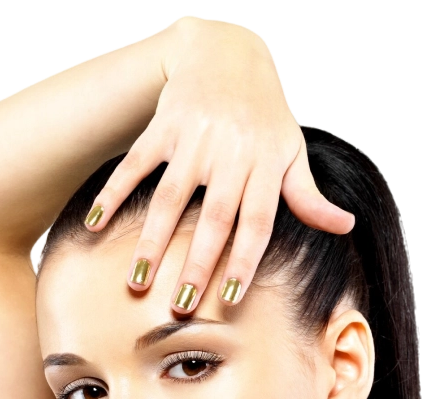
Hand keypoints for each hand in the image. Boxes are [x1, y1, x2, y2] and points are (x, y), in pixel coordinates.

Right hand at [83, 15, 354, 312]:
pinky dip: (113, 193)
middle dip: (196, 265)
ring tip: (137, 282)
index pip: (256, 224)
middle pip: (213, 218)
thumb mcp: (291, 151)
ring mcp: (194, 138)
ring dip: (151, 242)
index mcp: (264, 165)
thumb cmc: (263, 112)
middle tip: (179, 305)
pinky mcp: (163, 125)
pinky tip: (96, 224)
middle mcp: (231, 153)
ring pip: (170, 197)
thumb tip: (345, 226)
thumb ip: (308, 195)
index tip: (228, 301)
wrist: (227, 51)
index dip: (242, 264)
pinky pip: (135, 164)